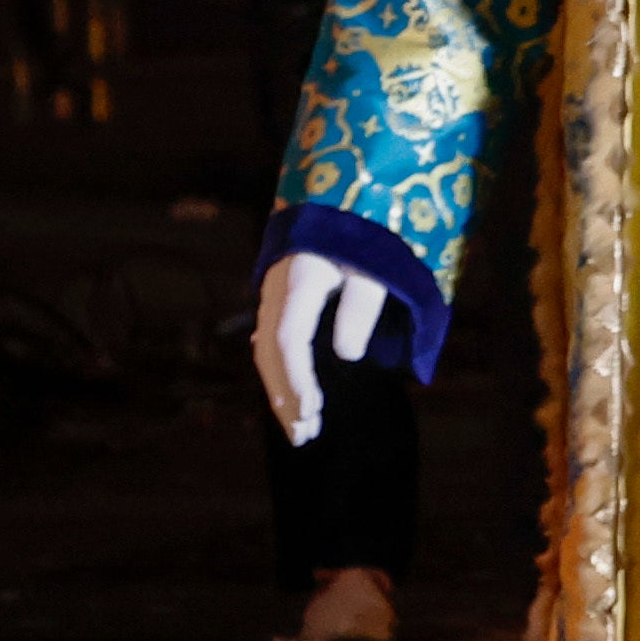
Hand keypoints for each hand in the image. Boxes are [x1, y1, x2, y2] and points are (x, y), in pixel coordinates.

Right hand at [255, 251, 391, 446]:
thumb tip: (347, 355)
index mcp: (298, 281)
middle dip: (285, 397)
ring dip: (282, 392)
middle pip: (270, 354)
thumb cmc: (364, 233)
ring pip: (266, 353)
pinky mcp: (279, 302)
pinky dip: (282, 376)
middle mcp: (276, 292)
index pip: (288, 339)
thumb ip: (361, 306)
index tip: (311, 410)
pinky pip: (272, 345)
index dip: (296, 377)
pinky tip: (291, 401)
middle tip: (304, 437)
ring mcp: (272, 298)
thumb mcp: (373, 265)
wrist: (336, 203)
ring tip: (303, 431)